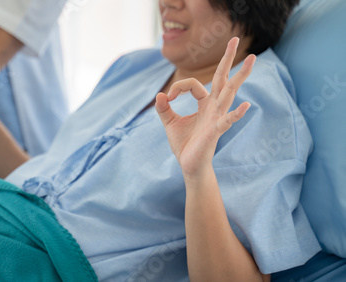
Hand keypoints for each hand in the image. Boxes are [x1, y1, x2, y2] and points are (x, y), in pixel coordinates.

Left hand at [155, 38, 255, 176]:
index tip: (168, 98)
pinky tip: (246, 106)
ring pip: (230, 93)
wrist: (189, 166)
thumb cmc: (184, 145)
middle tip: (236, 38)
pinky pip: (227, 121)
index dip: (178, 87)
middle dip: (228, 59)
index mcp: (204, 104)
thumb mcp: (170, 123)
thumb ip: (164, 109)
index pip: (194, 84)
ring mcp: (217, 118)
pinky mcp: (215, 131)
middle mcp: (213, 107)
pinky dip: (236, 114)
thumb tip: (159, 95)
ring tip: (252, 60)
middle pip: (223, 79)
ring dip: (240, 77)